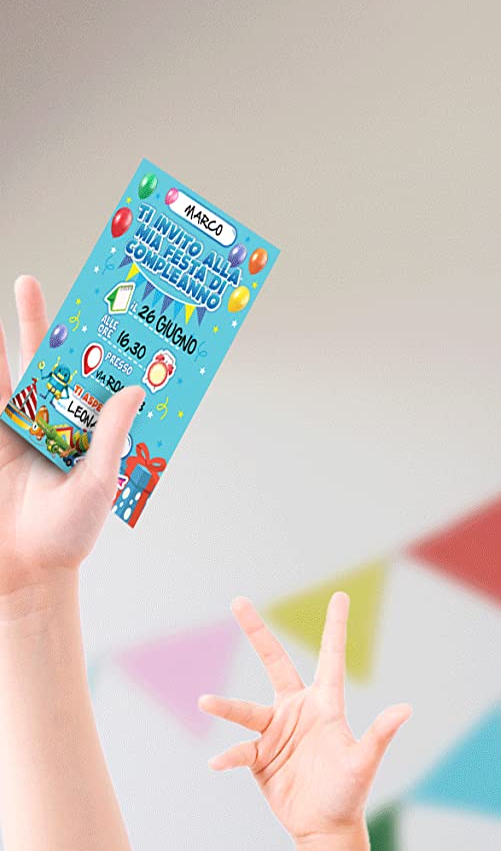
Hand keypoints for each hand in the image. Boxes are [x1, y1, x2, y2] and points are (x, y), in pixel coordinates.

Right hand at [0, 278, 145, 599]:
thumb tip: (137, 390)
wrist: (25, 570)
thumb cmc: (69, 534)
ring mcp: (13, 429)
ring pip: (7, 373)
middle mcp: (49, 424)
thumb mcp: (99, 481)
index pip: (88, 381)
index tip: (98, 315)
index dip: (92, 351)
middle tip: (29, 281)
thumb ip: (111, 435)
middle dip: (35, 323)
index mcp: (82, 432)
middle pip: (42, 364)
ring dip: (2, 336)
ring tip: (2, 295)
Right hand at [203, 596, 410, 843]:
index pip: (331, 659)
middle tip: (239, 601)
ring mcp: (275, 732)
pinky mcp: (259, 756)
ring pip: (245, 709)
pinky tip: (218, 763)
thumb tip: (406, 709)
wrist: (325, 826)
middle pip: (275, 663)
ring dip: (226, 706)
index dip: (335, 628)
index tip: (339, 595)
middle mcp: (298, 712)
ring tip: (205, 701)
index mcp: (326, 706)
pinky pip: (239, 751)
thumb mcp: (364, 762)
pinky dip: (229, 756)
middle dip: (257, 633)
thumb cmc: (350, 793)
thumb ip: (380, 735)